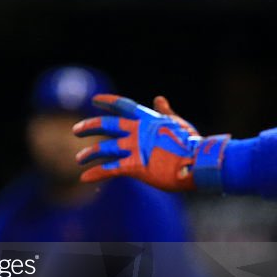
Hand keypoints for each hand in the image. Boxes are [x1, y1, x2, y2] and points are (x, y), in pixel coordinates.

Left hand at [73, 94, 228, 191]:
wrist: (201, 162)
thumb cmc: (193, 144)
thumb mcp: (178, 124)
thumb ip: (164, 113)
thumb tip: (158, 98)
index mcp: (147, 119)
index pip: (123, 106)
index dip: (108, 102)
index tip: (94, 100)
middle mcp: (137, 131)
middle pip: (106, 125)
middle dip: (89, 126)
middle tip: (76, 129)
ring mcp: (134, 148)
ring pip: (104, 148)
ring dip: (89, 154)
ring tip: (78, 159)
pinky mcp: (135, 166)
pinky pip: (110, 169)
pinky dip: (96, 173)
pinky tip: (84, 178)